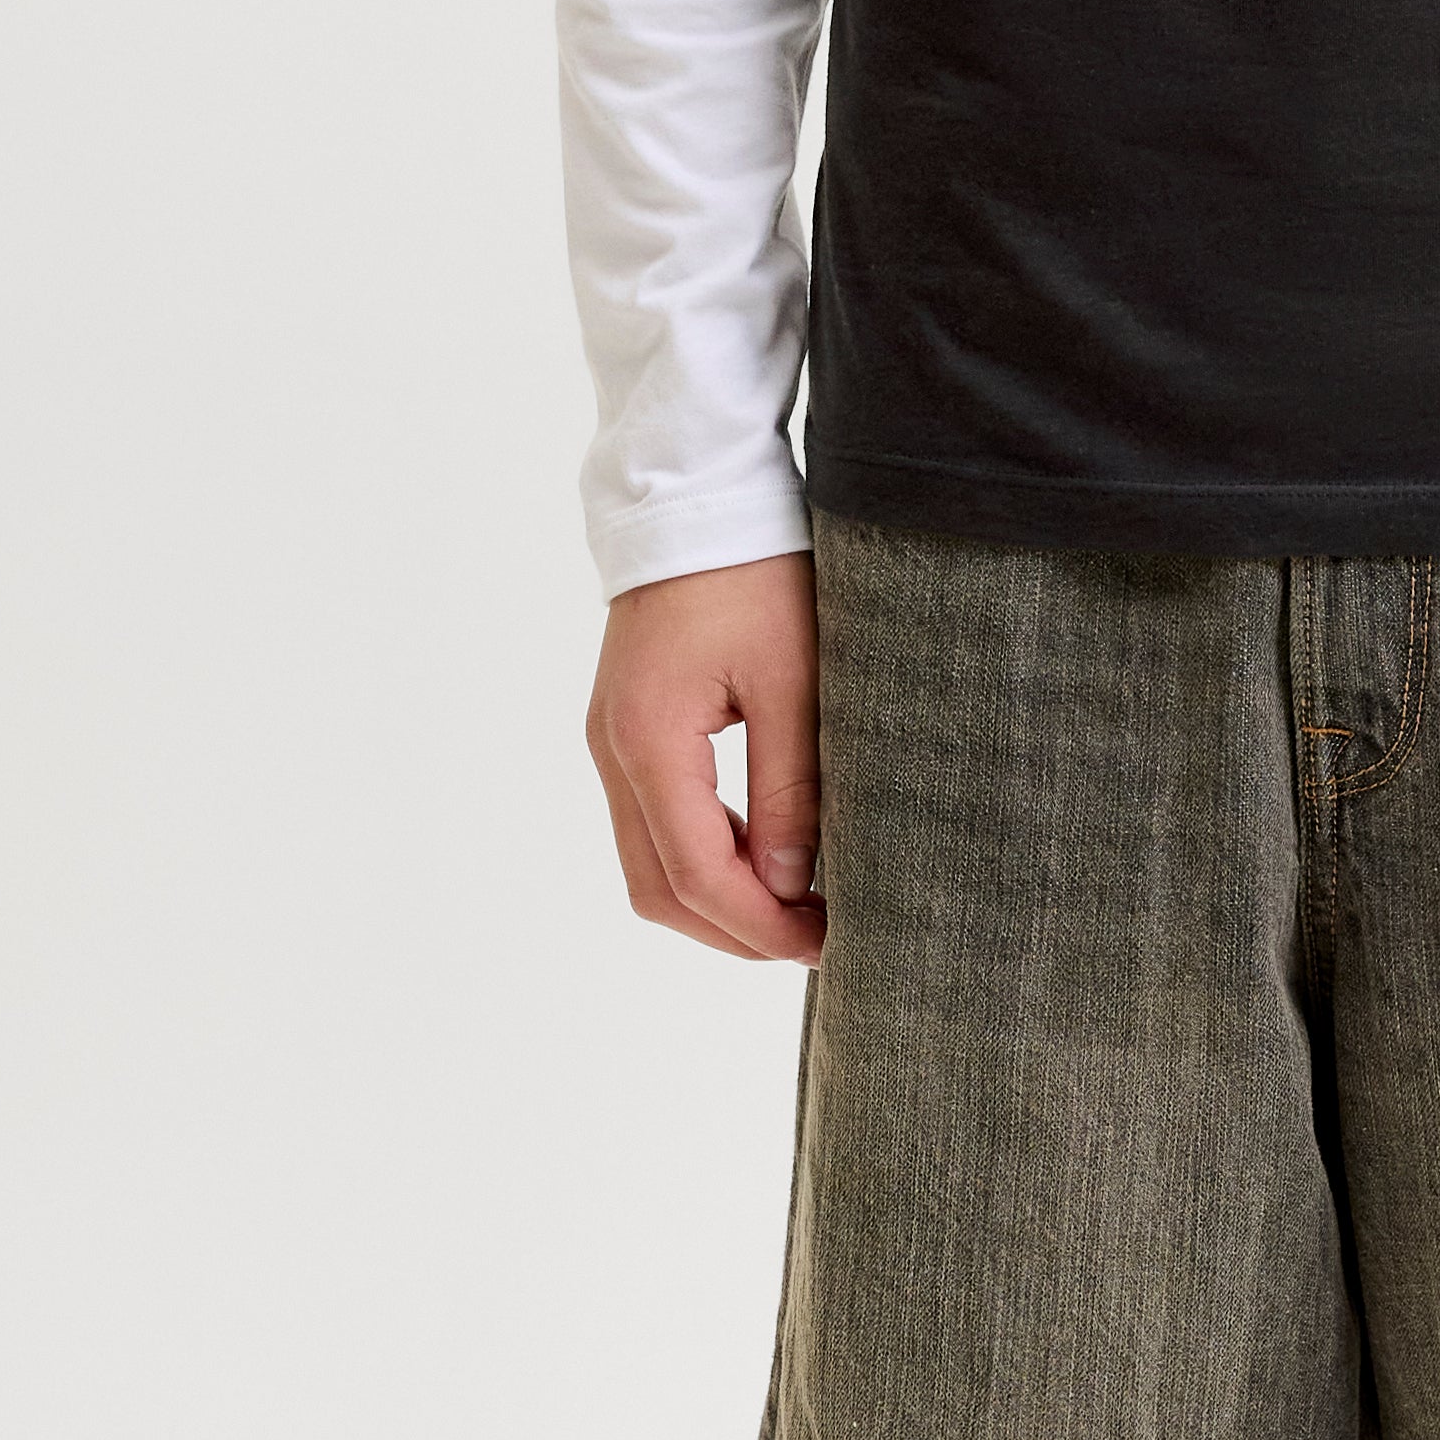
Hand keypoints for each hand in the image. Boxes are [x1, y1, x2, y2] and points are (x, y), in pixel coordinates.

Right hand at [588, 552, 824, 964]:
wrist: (694, 496)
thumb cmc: (753, 573)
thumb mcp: (791, 679)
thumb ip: (791, 788)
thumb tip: (792, 886)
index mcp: (650, 739)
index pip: (696, 874)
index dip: (759, 926)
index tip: (826, 943)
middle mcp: (614, 751)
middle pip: (660, 889)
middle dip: (736, 930)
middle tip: (819, 939)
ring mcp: (613, 743)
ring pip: (652, 864)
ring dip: (720, 898)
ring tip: (802, 905)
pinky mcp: (629, 730)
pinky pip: (656, 823)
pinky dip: (708, 857)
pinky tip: (769, 856)